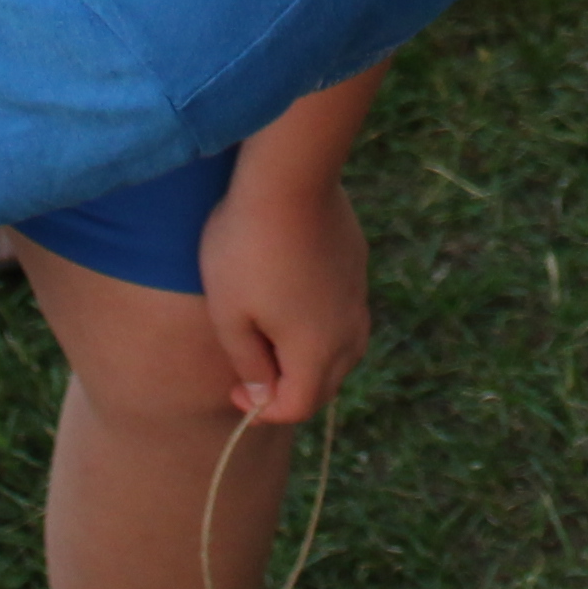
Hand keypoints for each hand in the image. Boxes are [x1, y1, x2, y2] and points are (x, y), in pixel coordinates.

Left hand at [194, 173, 368, 423]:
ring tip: (275, 342)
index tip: (235, 390)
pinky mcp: (358, 266)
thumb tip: (262, 395)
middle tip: (251, 372)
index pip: (297, 406)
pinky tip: (293, 299)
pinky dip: (323, 325)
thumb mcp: (229, 313)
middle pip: (324, 385)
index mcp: (316, 352)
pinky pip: (346, 314)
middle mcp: (347, 332)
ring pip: (343, 352)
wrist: (289, 178)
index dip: (263, 410)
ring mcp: (357, 297)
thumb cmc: (247, 248)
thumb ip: (247, 362)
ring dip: (311, 361)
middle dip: (289, 391)